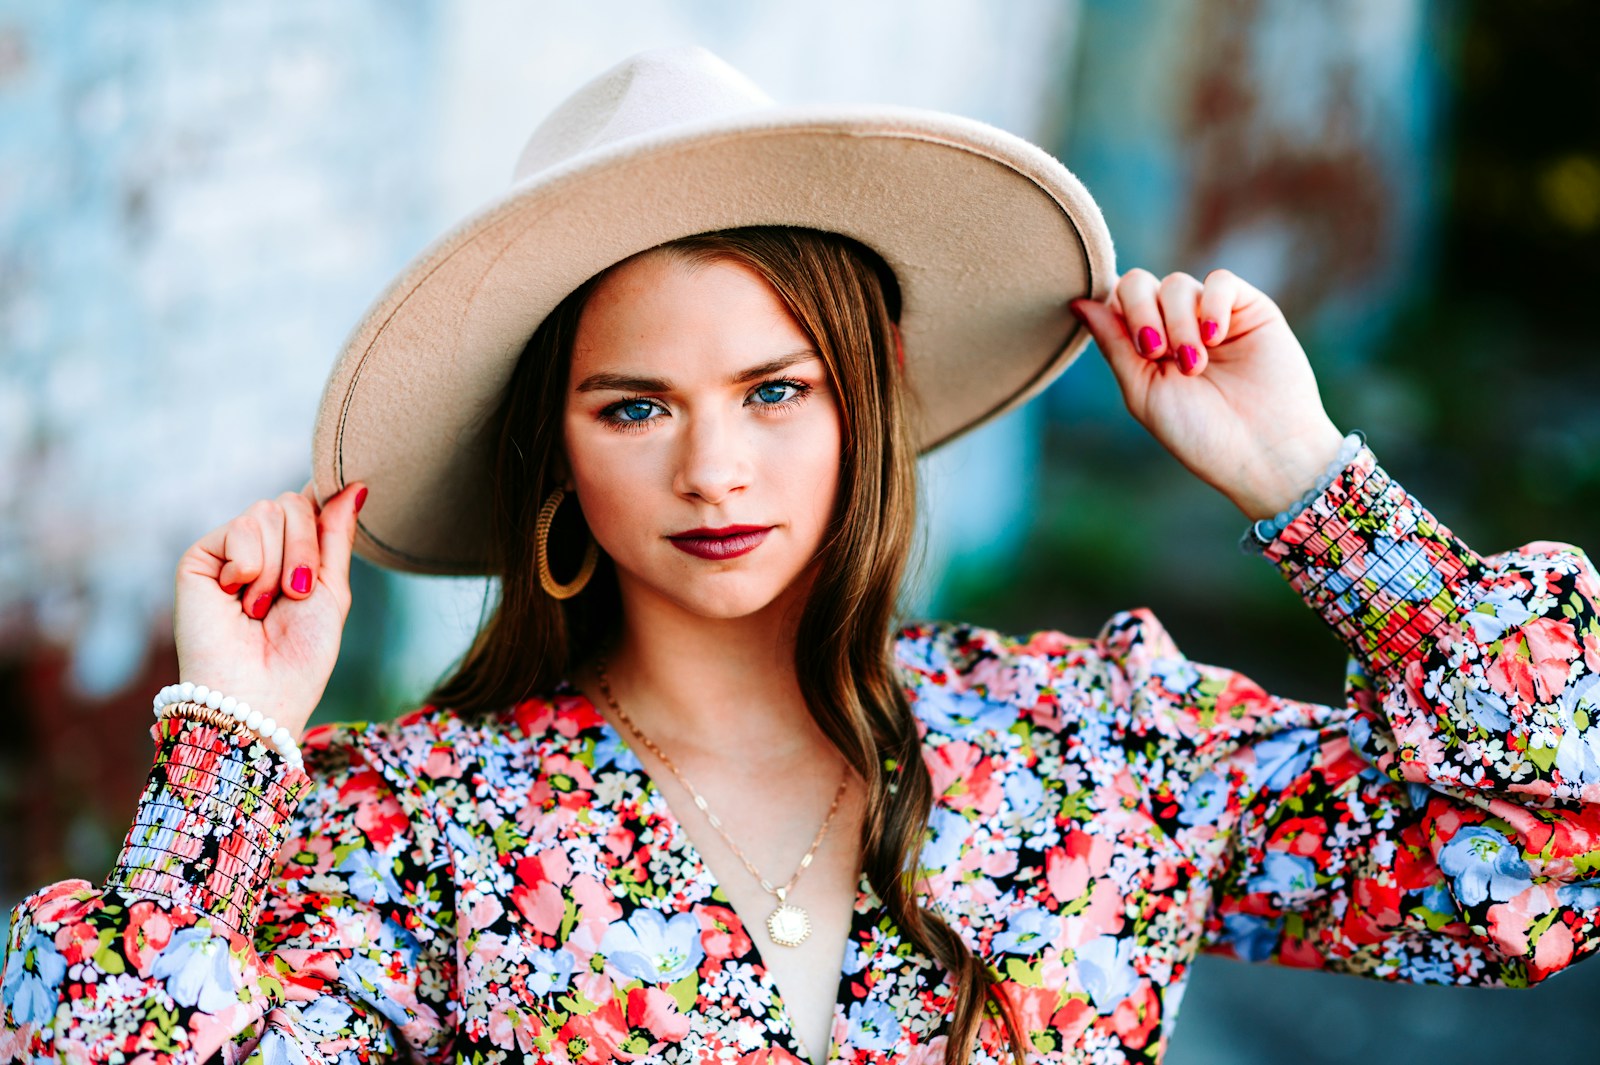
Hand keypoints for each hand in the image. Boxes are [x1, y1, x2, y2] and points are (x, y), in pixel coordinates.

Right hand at [172, 481, 366, 740]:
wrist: (259, 693)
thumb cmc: (300, 654)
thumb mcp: (332, 589)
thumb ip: (337, 534)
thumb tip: (356, 484)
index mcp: (294, 554)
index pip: (311, 504)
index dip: (324, 502)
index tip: (346, 493)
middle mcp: (261, 547)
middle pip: (293, 503)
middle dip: (306, 551)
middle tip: (296, 595)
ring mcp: (229, 551)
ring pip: (268, 511)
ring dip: (279, 565)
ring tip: (262, 607)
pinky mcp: (200, 558)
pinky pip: (241, 527)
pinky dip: (250, 566)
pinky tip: (237, 600)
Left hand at [1070, 268, 1345, 519]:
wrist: (1263, 451)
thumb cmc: (1199, 433)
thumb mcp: (1143, 391)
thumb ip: (1113, 344)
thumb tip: (1078, 302)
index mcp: (1144, 346)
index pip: (1114, 302)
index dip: (1115, 311)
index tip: (1135, 347)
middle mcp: (1175, 326)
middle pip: (1138, 283)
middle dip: (1140, 313)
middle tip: (1155, 352)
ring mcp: (1211, 316)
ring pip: (1177, 284)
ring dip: (1178, 324)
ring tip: (1194, 365)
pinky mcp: (1249, 309)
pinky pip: (1219, 281)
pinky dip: (1211, 305)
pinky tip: (1215, 338)